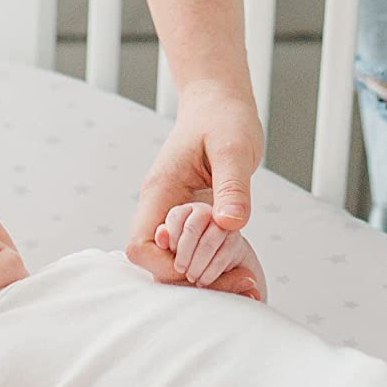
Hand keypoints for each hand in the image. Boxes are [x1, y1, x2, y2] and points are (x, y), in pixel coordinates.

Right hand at [126, 79, 264, 283]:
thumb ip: (232, 186)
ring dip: (206, 272)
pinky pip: (193, 249)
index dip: (166, 266)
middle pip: (157, 261)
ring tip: (245, 280)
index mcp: (161, 190)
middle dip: (192, 278)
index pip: (141, 245)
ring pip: (175, 259)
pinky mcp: (191, 216)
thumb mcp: (233, 147)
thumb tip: (230, 224)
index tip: (203, 267)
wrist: (219, 101)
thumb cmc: (223, 117)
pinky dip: (215, 261)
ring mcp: (174, 212)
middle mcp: (161, 205)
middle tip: (241, 284)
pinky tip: (242, 264)